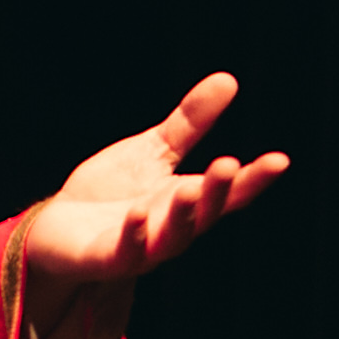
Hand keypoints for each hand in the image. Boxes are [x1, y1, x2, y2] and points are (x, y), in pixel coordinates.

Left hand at [24, 72, 289, 284]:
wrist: (58, 228)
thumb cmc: (111, 192)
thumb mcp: (154, 151)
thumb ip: (189, 123)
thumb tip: (229, 80)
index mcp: (186, 201)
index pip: (229, 192)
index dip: (254, 179)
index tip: (280, 160)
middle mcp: (171, 227)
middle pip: (205, 214)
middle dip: (218, 192)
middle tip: (229, 164)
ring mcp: (142, 248)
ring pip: (172, 238)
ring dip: (183, 216)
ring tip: (190, 189)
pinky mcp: (107, 259)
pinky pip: (126, 252)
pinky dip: (135, 235)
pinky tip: (139, 215)